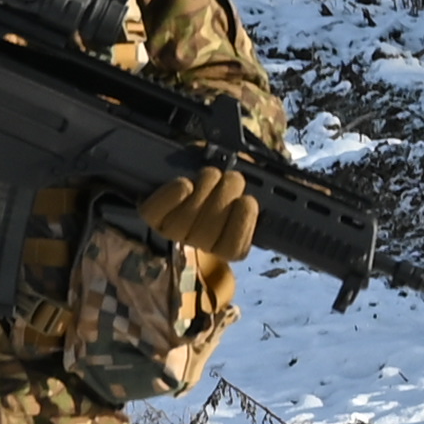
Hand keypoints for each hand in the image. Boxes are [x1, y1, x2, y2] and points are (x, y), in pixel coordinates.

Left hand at [139, 164, 261, 262]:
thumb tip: (271, 186)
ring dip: (203, 190)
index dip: (241, 224)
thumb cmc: (225, 184)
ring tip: (212, 174)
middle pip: (207, 233)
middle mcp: (198, 244)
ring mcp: (173, 232)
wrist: (191, 175)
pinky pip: (156, 213)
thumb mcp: (247, 188)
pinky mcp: (153, 217)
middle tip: (232, 177)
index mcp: (227, 244)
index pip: (233, 249)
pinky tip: (185, 184)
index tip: (247, 200)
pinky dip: (171, 196)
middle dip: (224, 197)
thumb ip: (262, 193)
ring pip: (185, 221)